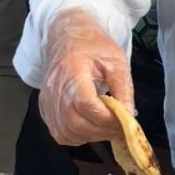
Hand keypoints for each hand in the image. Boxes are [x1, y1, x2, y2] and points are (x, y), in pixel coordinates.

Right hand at [39, 9, 134, 145]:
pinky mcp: (45, 109)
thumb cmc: (93, 47)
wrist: (68, 38)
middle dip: (102, 131)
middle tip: (120, 128)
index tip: (126, 121)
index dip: (108, 119)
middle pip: (76, 124)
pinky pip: (60, 133)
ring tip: (107, 126)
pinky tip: (91, 125)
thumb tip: (130, 118)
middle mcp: (54, 89)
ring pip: (68, 133)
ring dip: (91, 135)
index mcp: (72, 71)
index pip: (87, 105)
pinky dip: (78, 135)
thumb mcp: (116, 62)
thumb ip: (124, 90)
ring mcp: (47, 101)